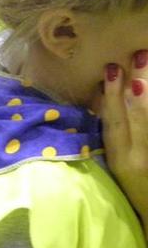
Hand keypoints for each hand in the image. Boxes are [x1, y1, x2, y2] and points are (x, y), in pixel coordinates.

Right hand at [101, 50, 147, 220]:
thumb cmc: (136, 191)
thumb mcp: (120, 166)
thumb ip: (118, 138)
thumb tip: (107, 103)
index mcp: (120, 160)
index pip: (113, 124)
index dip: (111, 97)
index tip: (112, 70)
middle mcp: (137, 158)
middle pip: (137, 117)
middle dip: (136, 86)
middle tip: (139, 55)